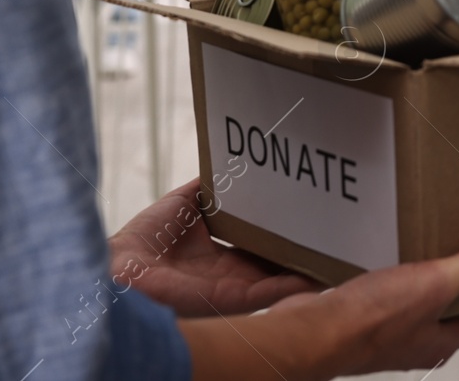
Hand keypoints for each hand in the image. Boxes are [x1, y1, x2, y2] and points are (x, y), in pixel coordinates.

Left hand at [109, 178, 320, 316]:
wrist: (123, 269)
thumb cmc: (144, 239)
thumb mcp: (183, 202)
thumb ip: (208, 188)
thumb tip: (228, 161)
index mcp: (215, 252)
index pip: (255, 242)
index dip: (277, 231)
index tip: (302, 215)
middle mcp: (227, 272)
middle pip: (272, 262)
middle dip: (298, 251)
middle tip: (329, 234)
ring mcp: (232, 287)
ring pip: (278, 279)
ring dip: (304, 270)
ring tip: (335, 256)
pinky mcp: (232, 298)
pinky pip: (270, 293)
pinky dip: (294, 286)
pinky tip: (318, 275)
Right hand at [180, 221, 458, 380]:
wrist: (311, 332)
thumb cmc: (371, 319)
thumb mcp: (438, 285)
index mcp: (443, 341)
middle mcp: (418, 340)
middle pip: (455, 305)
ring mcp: (389, 330)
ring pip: (422, 298)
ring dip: (432, 270)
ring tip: (437, 236)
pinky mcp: (362, 315)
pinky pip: (391, 290)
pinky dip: (400, 269)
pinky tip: (394, 247)